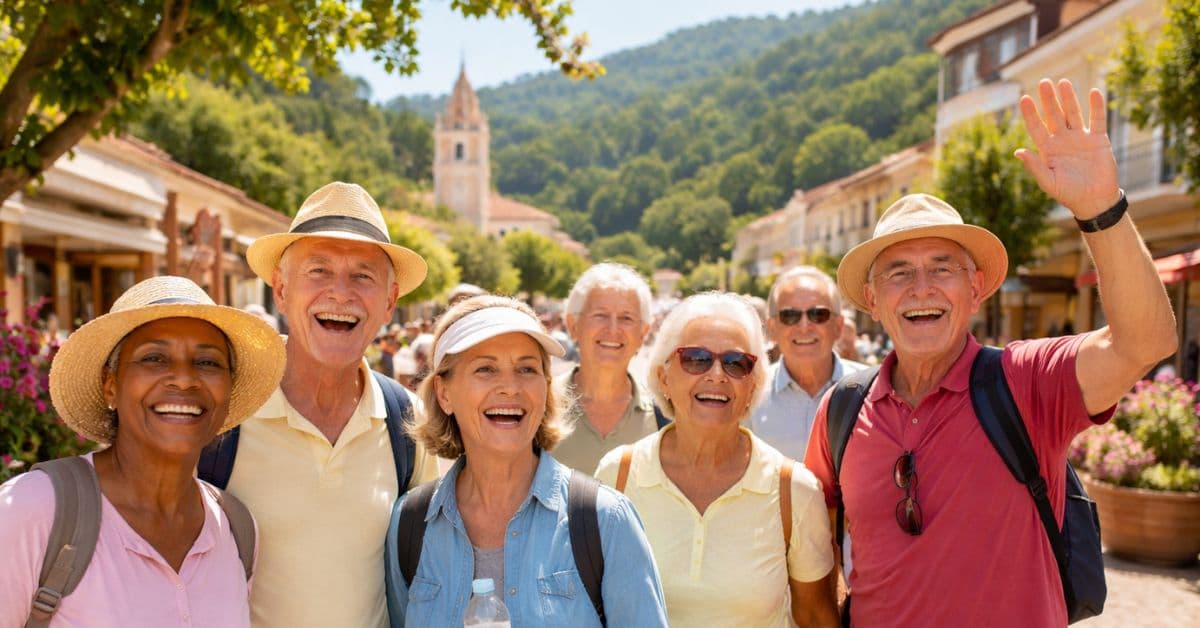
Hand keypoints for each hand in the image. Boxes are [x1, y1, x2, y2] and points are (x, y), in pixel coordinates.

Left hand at [1015, 78, 1120, 218]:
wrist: (1094, 200)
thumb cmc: (1068, 193)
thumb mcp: (1048, 182)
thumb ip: (1034, 166)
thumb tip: (1018, 151)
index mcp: (1048, 149)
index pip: (1036, 127)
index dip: (1031, 113)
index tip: (1024, 98)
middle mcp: (1062, 140)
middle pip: (1054, 115)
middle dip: (1049, 100)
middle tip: (1044, 82)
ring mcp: (1080, 138)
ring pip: (1073, 113)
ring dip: (1069, 98)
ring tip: (1063, 82)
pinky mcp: (1098, 140)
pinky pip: (1098, 120)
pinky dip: (1097, 107)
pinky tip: (1094, 92)